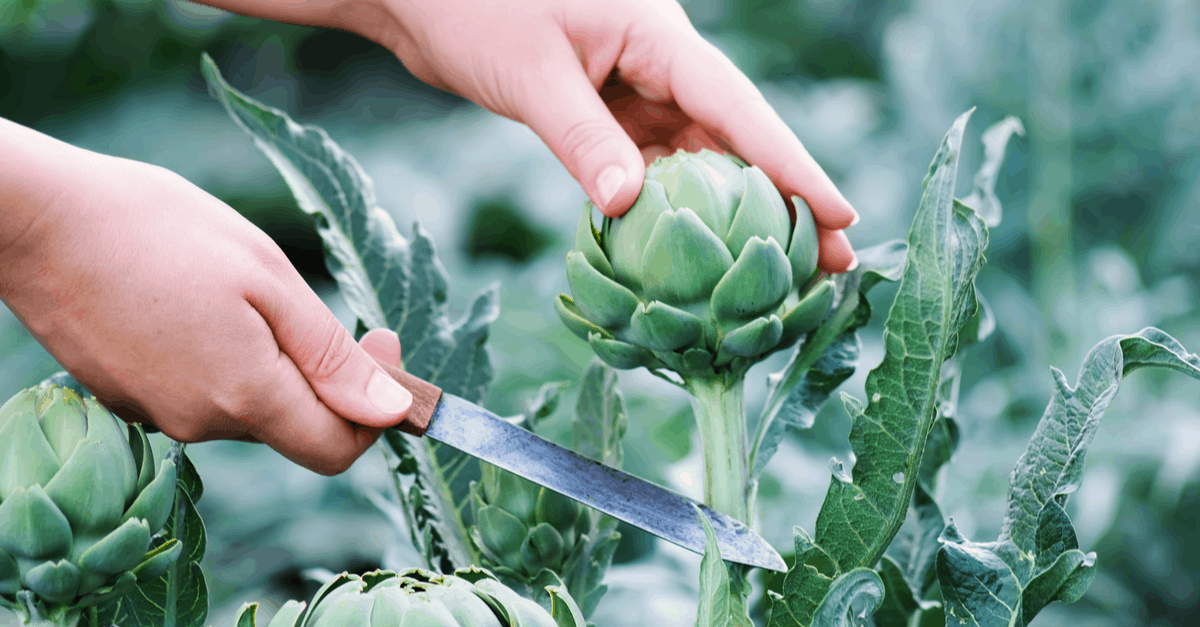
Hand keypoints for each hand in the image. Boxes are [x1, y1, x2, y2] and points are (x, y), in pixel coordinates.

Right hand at [0, 137, 412, 475]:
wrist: (36, 218)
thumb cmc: (158, 231)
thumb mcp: (267, 278)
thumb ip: (331, 356)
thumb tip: (391, 412)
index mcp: (244, 396)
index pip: (335, 450)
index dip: (375, 409)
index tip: (381, 340)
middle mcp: (199, 423)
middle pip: (292, 423)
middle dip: (321, 372)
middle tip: (307, 299)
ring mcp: (156, 412)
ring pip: (245, 403)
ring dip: (266, 357)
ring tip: (238, 287)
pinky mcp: (126, 394)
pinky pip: (199, 388)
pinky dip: (218, 354)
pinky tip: (194, 298)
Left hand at [370, 0, 859, 271]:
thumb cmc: (472, 7)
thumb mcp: (532, 75)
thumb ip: (584, 139)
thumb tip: (630, 207)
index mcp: (656, 34)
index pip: (738, 106)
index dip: (792, 165)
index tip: (841, 215)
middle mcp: (657, 59)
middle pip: (734, 138)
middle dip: (779, 203)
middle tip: (829, 265)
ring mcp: (633, 86)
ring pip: (695, 158)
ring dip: (727, 216)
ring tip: (771, 276)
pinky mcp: (604, 111)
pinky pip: (649, 166)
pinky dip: (666, 209)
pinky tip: (687, 257)